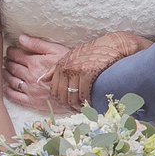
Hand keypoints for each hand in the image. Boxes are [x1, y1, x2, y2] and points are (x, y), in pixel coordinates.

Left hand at [2, 36, 70, 108]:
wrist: (80, 89)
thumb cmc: (71, 67)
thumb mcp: (57, 50)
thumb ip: (37, 44)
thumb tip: (21, 38)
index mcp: (34, 62)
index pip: (16, 55)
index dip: (12, 52)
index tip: (11, 51)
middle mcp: (29, 76)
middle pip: (12, 67)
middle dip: (8, 62)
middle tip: (7, 60)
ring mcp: (30, 90)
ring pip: (11, 81)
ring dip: (6, 75)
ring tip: (5, 71)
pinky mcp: (33, 102)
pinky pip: (15, 97)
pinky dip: (8, 92)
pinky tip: (6, 88)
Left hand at [5, 31, 151, 112]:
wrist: (112, 44)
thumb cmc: (93, 51)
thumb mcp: (71, 55)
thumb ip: (55, 68)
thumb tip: (42, 79)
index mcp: (60, 65)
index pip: (54, 90)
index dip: (61, 101)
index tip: (69, 106)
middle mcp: (66, 68)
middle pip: (62, 95)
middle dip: (69, 106)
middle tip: (78, 110)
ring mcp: (76, 70)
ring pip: (72, 96)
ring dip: (78, 106)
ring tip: (85, 110)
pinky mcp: (87, 72)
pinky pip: (84, 93)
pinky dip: (87, 102)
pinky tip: (92, 104)